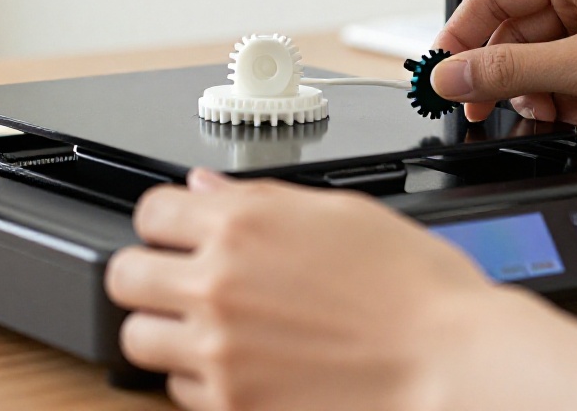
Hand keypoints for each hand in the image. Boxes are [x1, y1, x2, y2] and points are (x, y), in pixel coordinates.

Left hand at [107, 169, 534, 410]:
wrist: (452, 367)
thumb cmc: (418, 292)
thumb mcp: (343, 213)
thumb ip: (260, 199)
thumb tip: (206, 187)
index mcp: (243, 223)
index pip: (150, 211)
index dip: (166, 221)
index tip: (178, 232)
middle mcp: (218, 283)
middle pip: (123, 274)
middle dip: (147, 274)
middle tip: (177, 281)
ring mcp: (219, 350)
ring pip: (137, 338)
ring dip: (165, 331)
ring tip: (206, 330)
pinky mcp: (231, 405)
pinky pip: (178, 390)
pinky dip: (200, 379)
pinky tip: (241, 367)